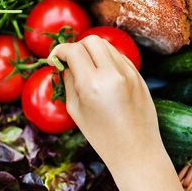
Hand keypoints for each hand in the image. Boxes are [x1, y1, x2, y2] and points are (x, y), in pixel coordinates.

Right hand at [49, 35, 165, 173]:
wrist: (135, 150)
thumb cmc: (101, 135)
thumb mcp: (75, 109)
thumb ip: (68, 82)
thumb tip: (64, 64)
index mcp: (93, 84)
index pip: (73, 50)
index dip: (59, 51)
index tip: (53, 60)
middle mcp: (113, 74)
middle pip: (91, 40)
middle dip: (76, 47)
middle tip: (70, 62)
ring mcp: (129, 73)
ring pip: (106, 45)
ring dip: (91, 51)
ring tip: (86, 68)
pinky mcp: (138, 76)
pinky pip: (118, 56)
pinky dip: (106, 59)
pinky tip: (101, 75)